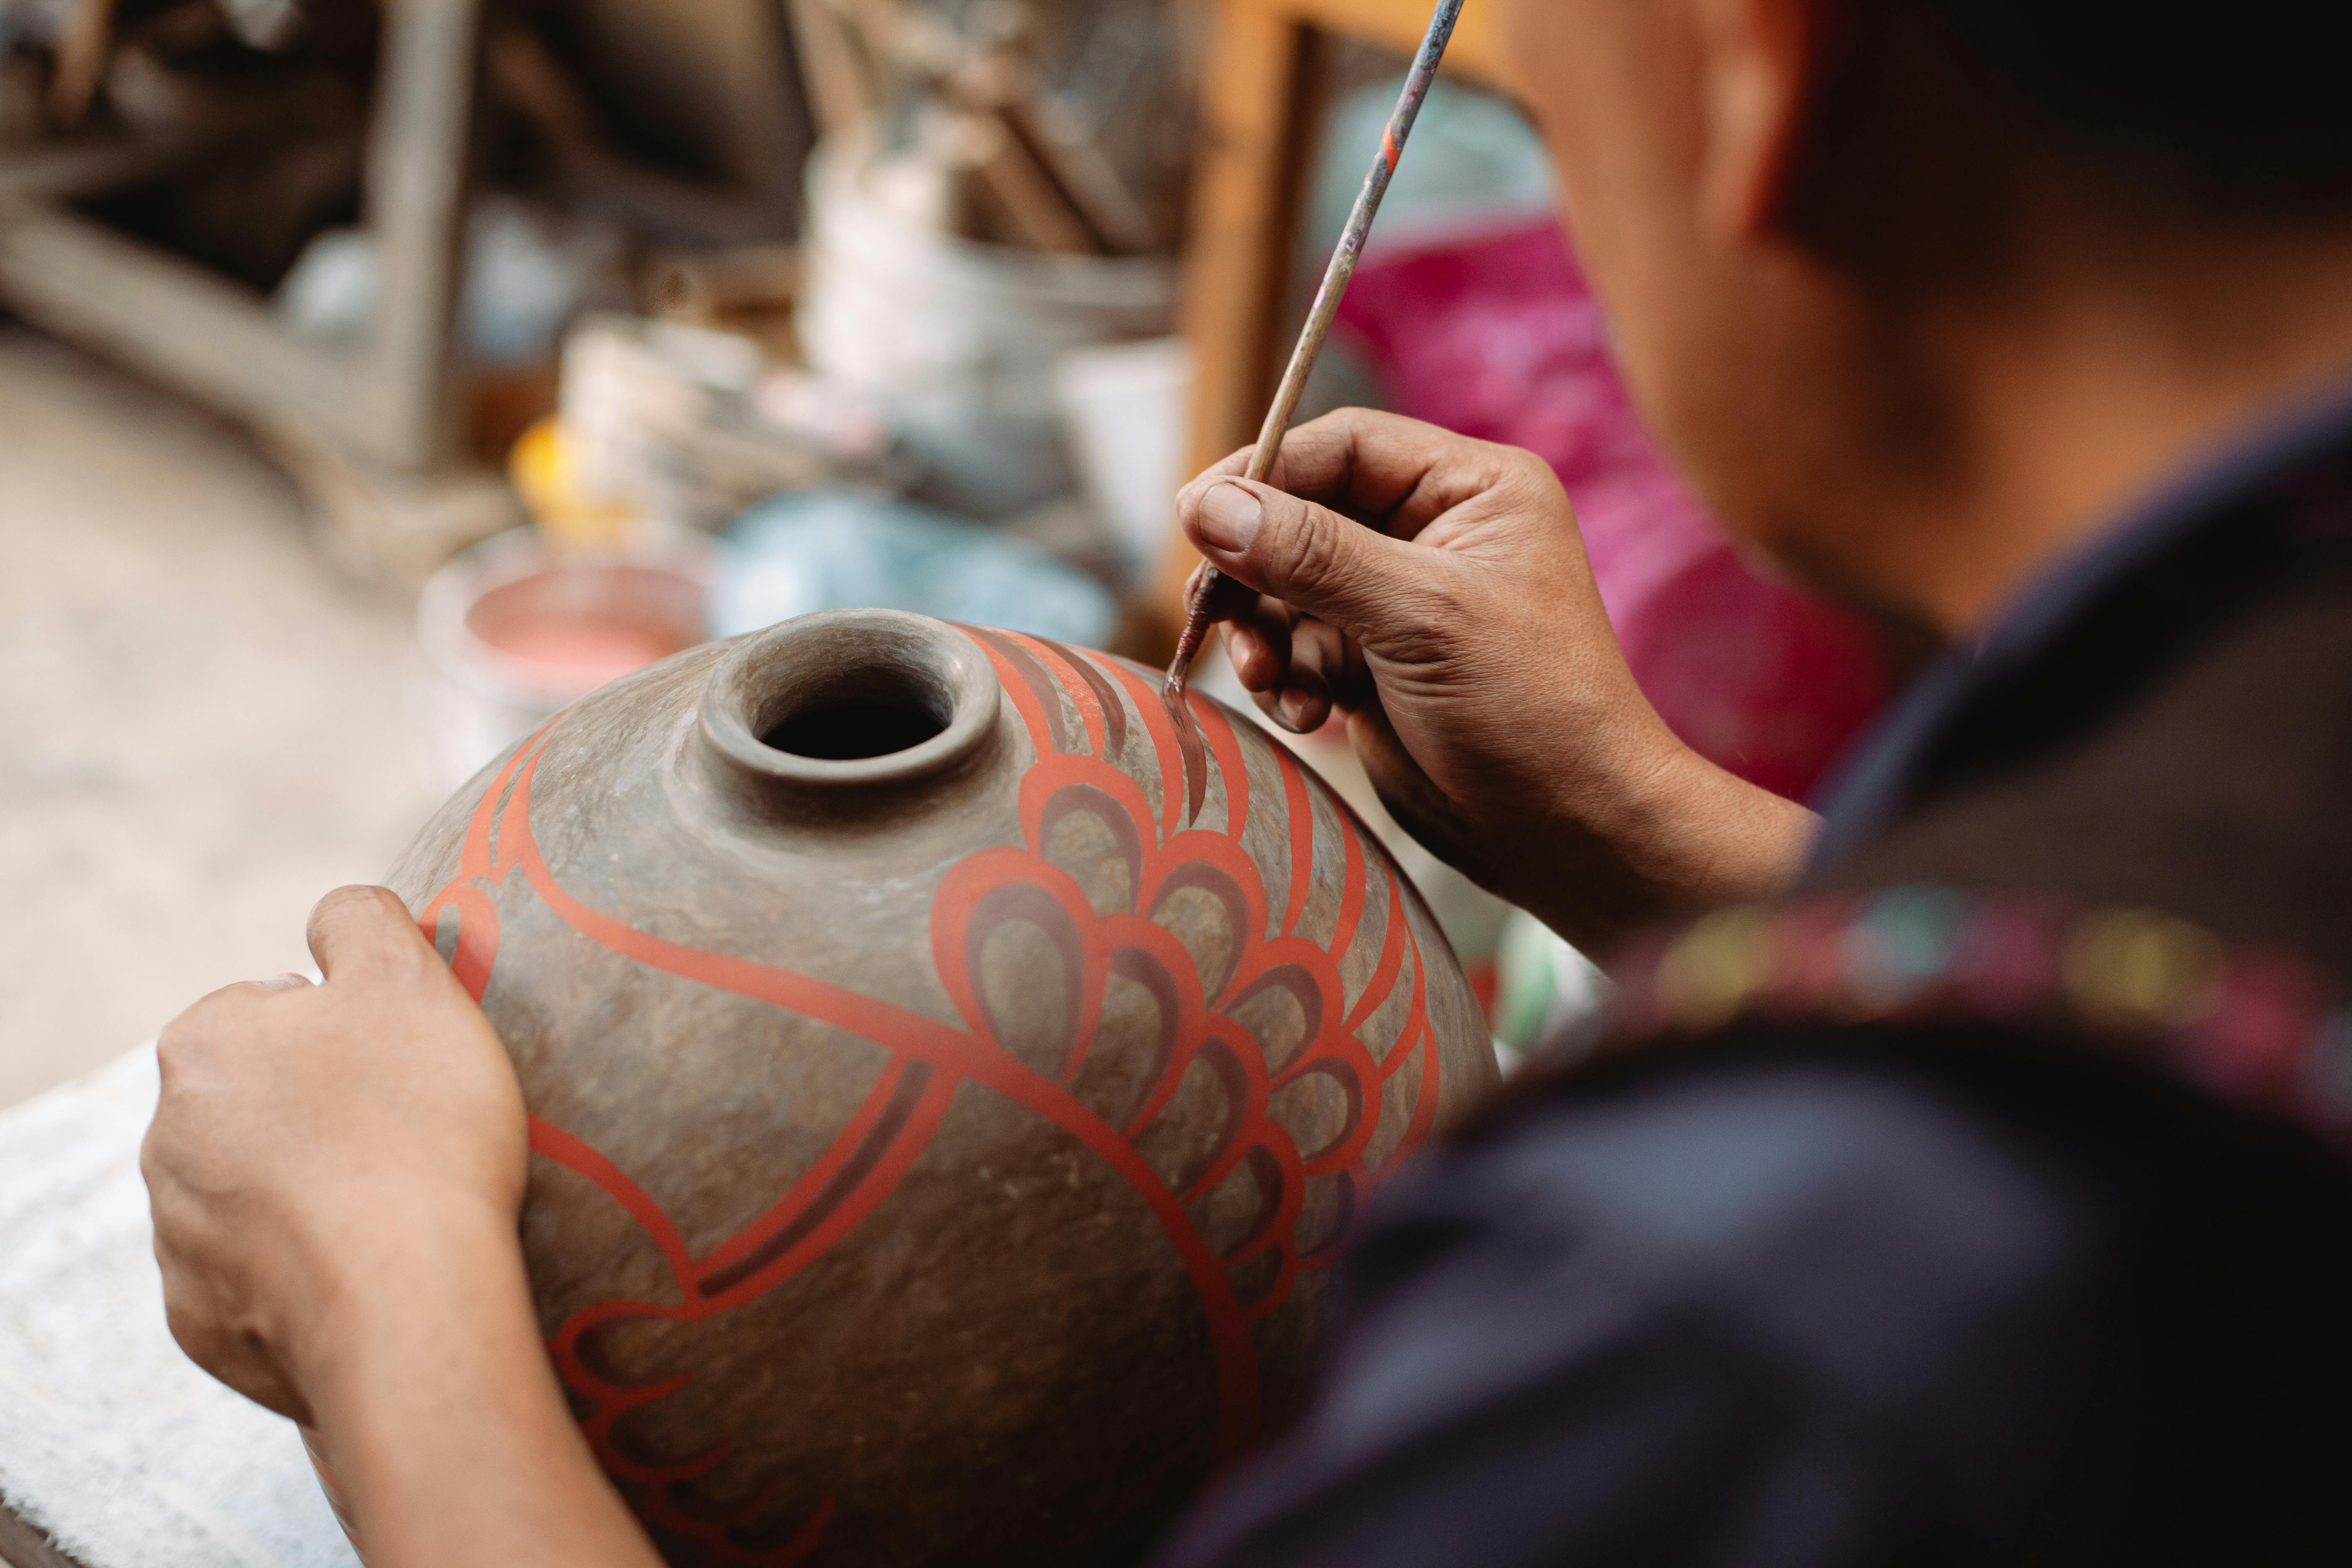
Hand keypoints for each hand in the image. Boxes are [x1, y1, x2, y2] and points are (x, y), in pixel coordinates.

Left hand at [144, 886, 660, 1566]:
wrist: (408, 1303)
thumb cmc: (415, 1128)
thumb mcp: (407, 979)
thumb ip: (360, 919)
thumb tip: (335, 914)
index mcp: (204, 1046)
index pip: (270, 1007)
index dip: (347, 1030)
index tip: (404, 1066)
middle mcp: (167, 1139)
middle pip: (257, 1103)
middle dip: (320, 1113)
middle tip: (410, 1137)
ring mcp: (179, 1239)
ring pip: (253, 1194)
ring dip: (310, 1195)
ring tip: (397, 1211)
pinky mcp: (203, 1322)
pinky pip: (257, 1284)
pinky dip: (305, 1276)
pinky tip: (369, 1274)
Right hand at [1177, 409, 1817, 953]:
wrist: (1572, 833)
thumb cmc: (1530, 710)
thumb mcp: (1421, 617)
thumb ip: (1312, 555)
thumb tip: (1207, 505)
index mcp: (1472, 490)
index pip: (1343, 446)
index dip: (1264, 473)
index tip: (1197, 516)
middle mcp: (1435, 534)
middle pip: (1302, 515)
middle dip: (1255, 570)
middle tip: (1213, 611)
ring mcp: (1402, 602)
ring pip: (1288, 588)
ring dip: (1264, 634)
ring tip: (1271, 679)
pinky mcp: (1377, 666)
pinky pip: (1299, 648)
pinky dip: (1287, 678)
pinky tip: (1308, 716)